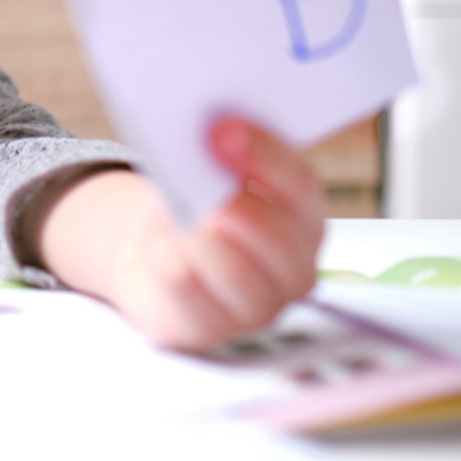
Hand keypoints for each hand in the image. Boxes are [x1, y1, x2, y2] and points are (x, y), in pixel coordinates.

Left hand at [107, 115, 325, 350]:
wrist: (158, 256)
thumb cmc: (191, 205)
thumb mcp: (205, 174)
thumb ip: (213, 158)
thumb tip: (199, 144)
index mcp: (303, 216)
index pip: (299, 185)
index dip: (263, 155)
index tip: (223, 130)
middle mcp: (293, 266)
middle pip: (275, 238)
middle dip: (234, 207)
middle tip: (198, 185)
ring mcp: (258, 306)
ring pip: (234, 273)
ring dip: (195, 236)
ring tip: (169, 212)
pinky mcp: (212, 329)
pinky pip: (189, 293)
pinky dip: (168, 259)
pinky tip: (157, 242)